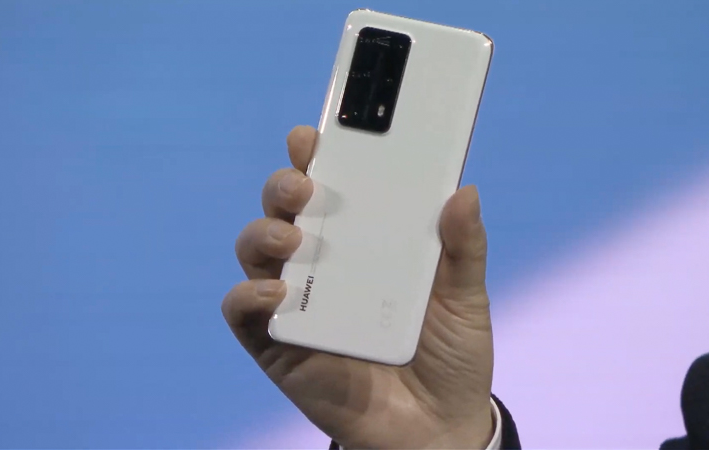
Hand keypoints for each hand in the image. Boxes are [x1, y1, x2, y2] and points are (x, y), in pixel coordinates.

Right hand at [223, 125, 494, 448]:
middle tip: (304, 183)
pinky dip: (248, 294)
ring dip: (264, 232)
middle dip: (284, 185)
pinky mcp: (279, 344)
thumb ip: (463, 249)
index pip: (332, 190)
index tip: (314, 135)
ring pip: (257, 250)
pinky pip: (244, 311)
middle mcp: (324, 265)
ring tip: (293, 235)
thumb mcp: (464, 298)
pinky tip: (277, 291)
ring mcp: (299, 303)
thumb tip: (463, 192)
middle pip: (286, 210)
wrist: (437, 428)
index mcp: (365, 244)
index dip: (316, 157)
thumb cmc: (449, 355)